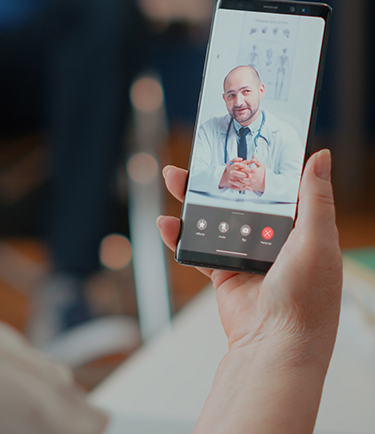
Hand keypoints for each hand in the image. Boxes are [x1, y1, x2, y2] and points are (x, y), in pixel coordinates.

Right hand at [158, 150, 341, 352]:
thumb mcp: (317, 241)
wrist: (275, 346)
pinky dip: (180, 236)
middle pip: (241, 199)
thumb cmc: (306, 301)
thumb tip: (322, 157)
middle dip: (217, 179)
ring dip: (193, 202)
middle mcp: (276, 241)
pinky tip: (167, 224)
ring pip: (216, 219)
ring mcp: (247, 257)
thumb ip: (315, 199)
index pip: (280, 187)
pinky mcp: (224, 274)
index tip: (242, 143)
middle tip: (198, 159)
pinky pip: (198, 249)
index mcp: (303, 229)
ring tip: (174, 181)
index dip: (261, 165)